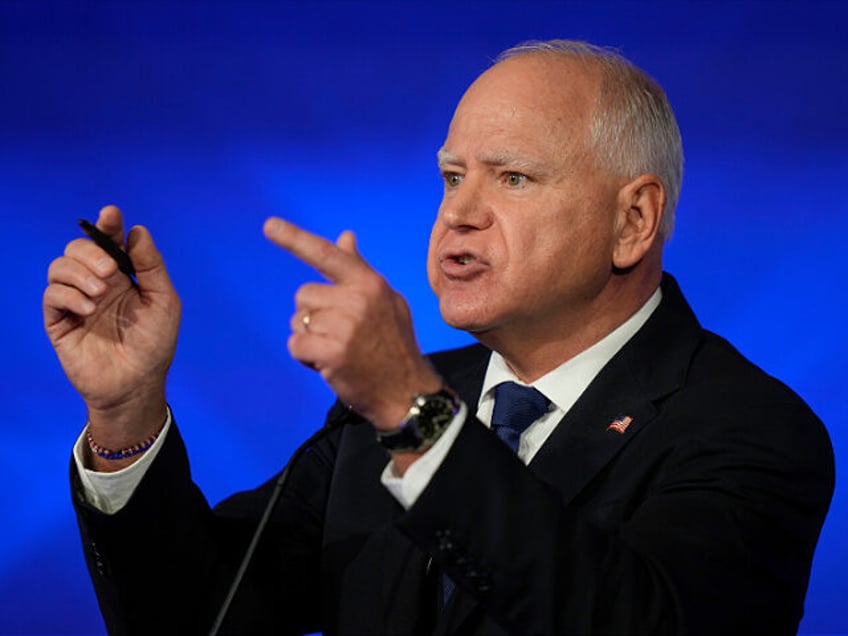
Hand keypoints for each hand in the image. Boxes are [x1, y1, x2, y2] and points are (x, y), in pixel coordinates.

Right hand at [43, 205, 180, 465]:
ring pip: (60, 266)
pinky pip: (52, 295)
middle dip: (91, 251)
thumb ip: (151, 267)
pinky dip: (69, 295)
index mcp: (123, 276)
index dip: (107, 224)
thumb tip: (138, 231)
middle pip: (78, 248)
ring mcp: (77, 301)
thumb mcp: (164, 302)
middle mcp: (97, 284)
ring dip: (79, 273)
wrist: (137, 384)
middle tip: (109, 271)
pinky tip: (88, 308)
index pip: (109, 241)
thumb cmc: (155, 345)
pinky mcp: (60, 321)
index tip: (111, 214)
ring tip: (100, 293)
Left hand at [263, 217, 441, 429]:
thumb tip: (344, 236)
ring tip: (340, 351)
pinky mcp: (333, 351)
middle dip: (313, 316)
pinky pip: (296, 345)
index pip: (327, 255)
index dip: (294, 238)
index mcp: (370, 283)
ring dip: (311, 338)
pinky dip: (306, 357)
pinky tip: (330, 364)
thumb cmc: (393, 345)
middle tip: (341, 336)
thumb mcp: (385, 301)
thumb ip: (359, 269)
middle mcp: (358, 299)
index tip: (269, 225)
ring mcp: (345, 325)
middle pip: (304, 295)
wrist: (407, 393)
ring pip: (298, 322)